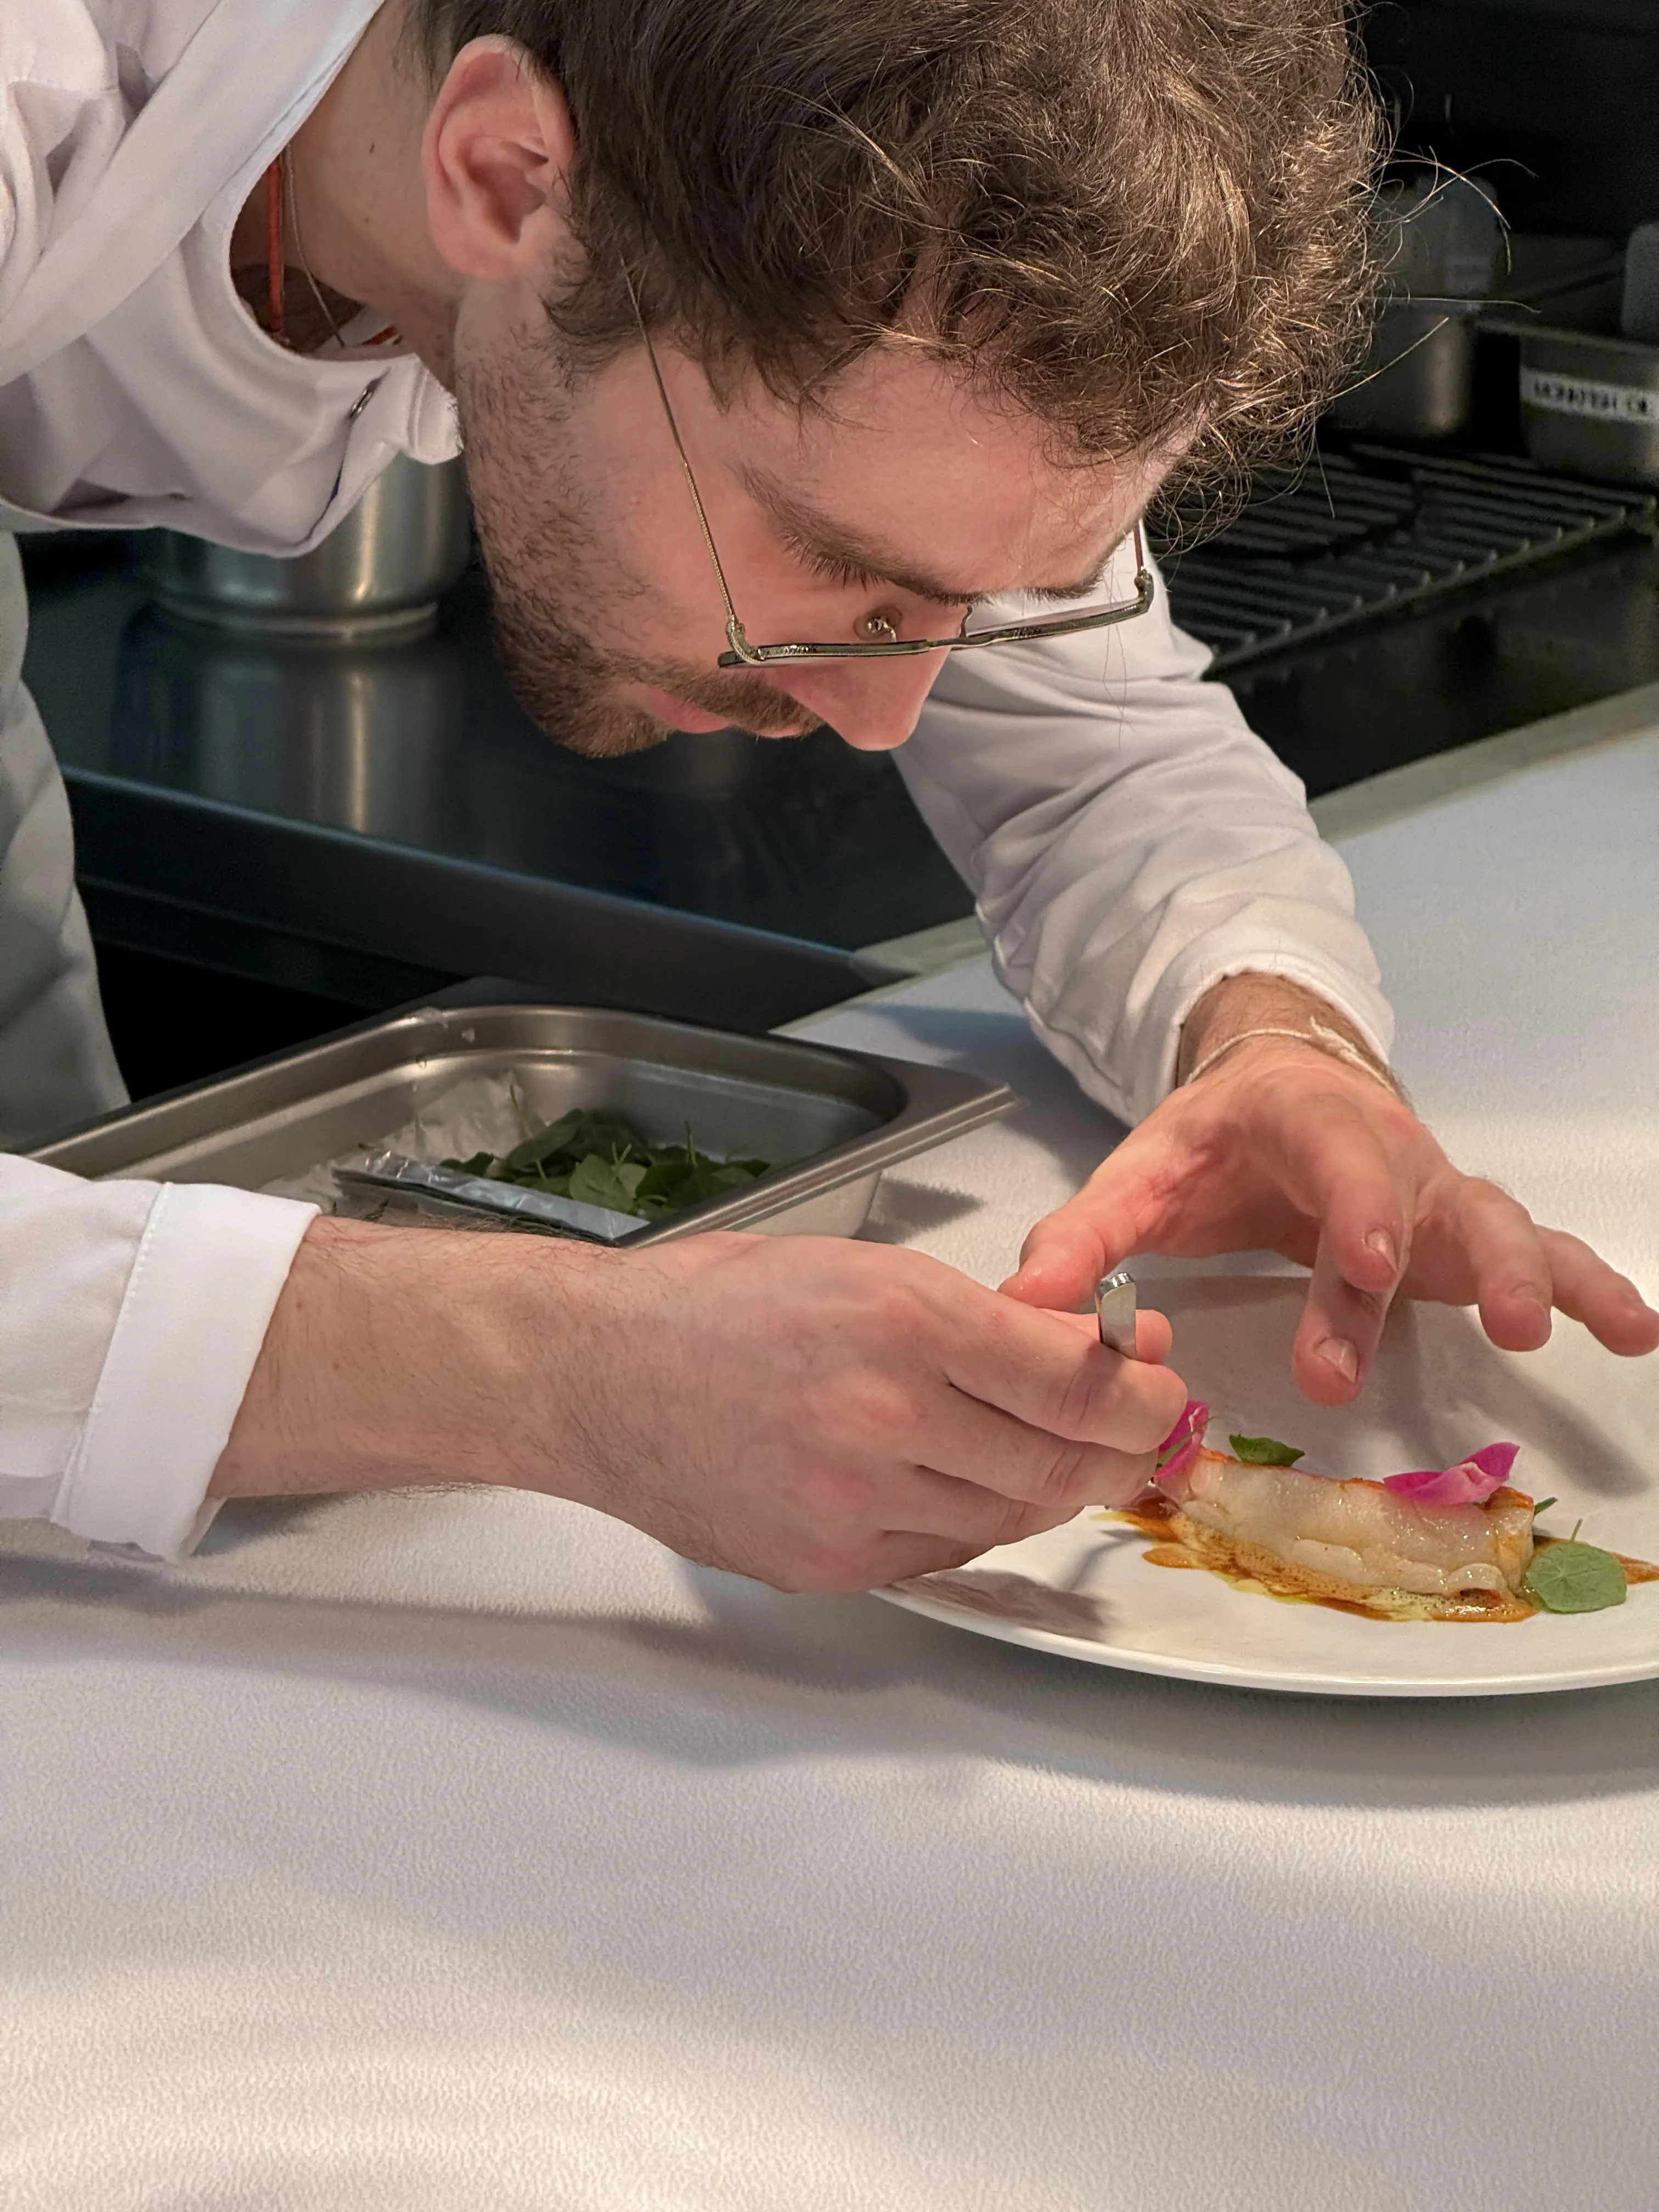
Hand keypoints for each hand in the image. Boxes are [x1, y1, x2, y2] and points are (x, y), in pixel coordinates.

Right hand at [214, 1218, 1188, 1590]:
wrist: (593, 1375)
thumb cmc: (719, 1304)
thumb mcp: (867, 1269)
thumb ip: (985, 1319)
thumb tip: (1092, 1352)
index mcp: (904, 1322)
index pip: (1075, 1384)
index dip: (1141, 1396)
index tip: (1159, 1389)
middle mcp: (887, 1420)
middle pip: (1060, 1464)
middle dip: (1117, 1451)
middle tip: (1136, 1432)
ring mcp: (856, 1505)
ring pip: (1010, 1518)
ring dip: (1049, 1489)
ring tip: (1050, 1452)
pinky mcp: (829, 1563)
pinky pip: (944, 1554)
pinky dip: (974, 1521)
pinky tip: (963, 1482)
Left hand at [1002, 1034, 1658, 1404]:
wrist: (1274, 1083)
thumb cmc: (1208, 1140)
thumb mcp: (1138, 1173)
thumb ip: (1082, 1238)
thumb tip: (1022, 1307)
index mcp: (1299, 1121)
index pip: (1335, 1161)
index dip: (1358, 1213)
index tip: (1370, 1266)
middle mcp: (1384, 1152)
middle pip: (1429, 1202)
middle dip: (1460, 1260)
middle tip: (1497, 1321)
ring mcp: (1434, 1192)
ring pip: (1499, 1223)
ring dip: (1541, 1274)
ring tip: (1579, 1328)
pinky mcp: (1463, 1232)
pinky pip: (1539, 1252)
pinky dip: (1590, 1286)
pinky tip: (1635, 1332)